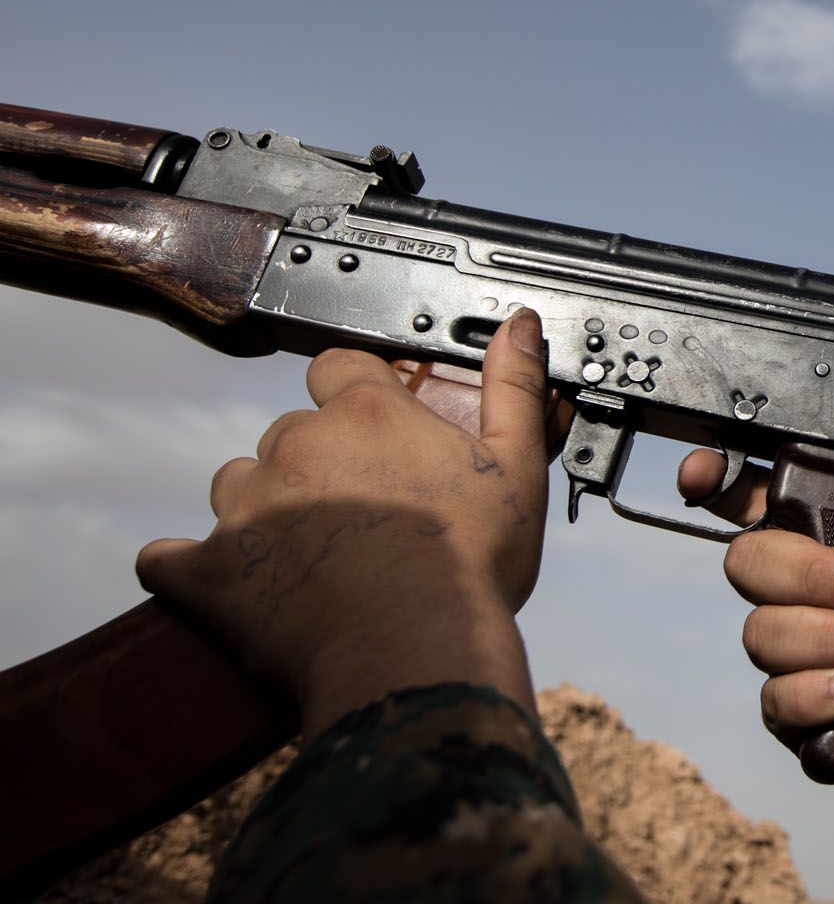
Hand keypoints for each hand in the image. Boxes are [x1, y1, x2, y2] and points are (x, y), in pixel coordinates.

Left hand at [137, 307, 552, 737]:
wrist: (413, 656)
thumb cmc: (471, 568)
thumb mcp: (517, 468)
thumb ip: (513, 387)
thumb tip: (517, 325)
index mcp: (368, 416)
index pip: (336, 367)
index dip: (354, 393)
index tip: (375, 428)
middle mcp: (297, 447)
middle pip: (288, 433)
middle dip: (316, 464)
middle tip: (358, 511)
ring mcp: (246, 509)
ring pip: (235, 486)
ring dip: (260, 508)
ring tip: (304, 552)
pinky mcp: (208, 572)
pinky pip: (168, 558)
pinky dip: (188, 567)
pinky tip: (220, 581)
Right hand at [680, 452, 833, 853]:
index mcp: (829, 536)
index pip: (752, 498)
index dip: (716, 480)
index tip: (701, 473)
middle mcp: (800, 589)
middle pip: (747, 562)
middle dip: (807, 575)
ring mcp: (794, 651)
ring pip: (761, 634)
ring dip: (830, 638)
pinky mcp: (799, 711)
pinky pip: (776, 700)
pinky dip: (818, 693)